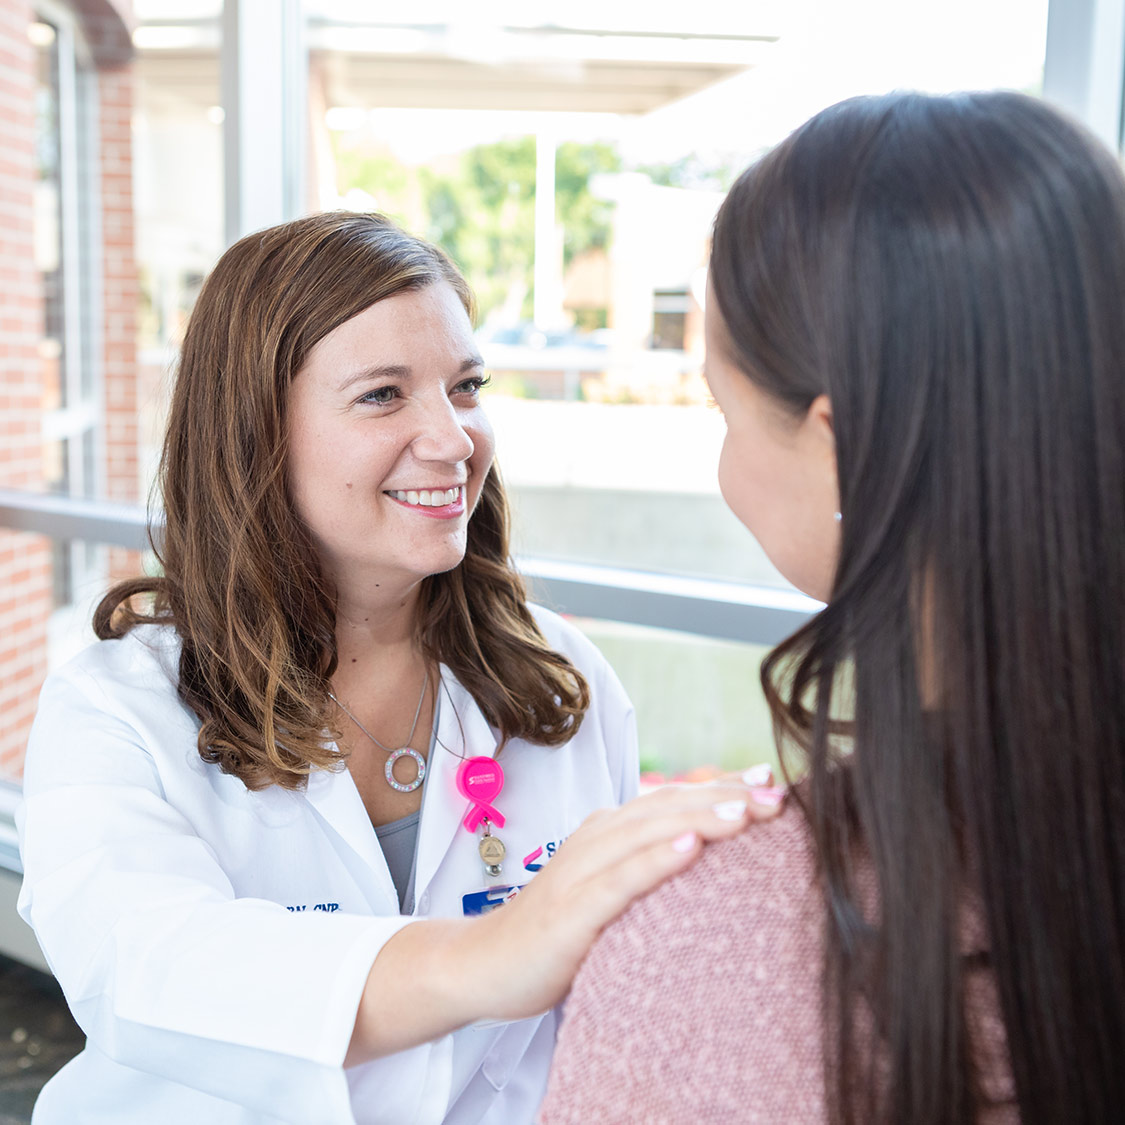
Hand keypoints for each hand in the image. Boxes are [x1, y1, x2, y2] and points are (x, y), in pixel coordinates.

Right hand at [347, 770, 785, 1062]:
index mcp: (609, 832)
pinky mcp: (571, 911)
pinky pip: (619, 881)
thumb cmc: (555, 930)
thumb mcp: (606, 890)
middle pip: (668, 807)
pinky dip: (655, 861)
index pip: (673, 799)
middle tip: (777, 793)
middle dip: (725, 797)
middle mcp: (597, 839)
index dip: (721, 786)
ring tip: (747, 809)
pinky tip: (690, 848)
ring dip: (700, 817)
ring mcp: (581, 872)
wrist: (483, 963)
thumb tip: (704, 855)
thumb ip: (646, 869)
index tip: (770, 779)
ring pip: (648, 833)